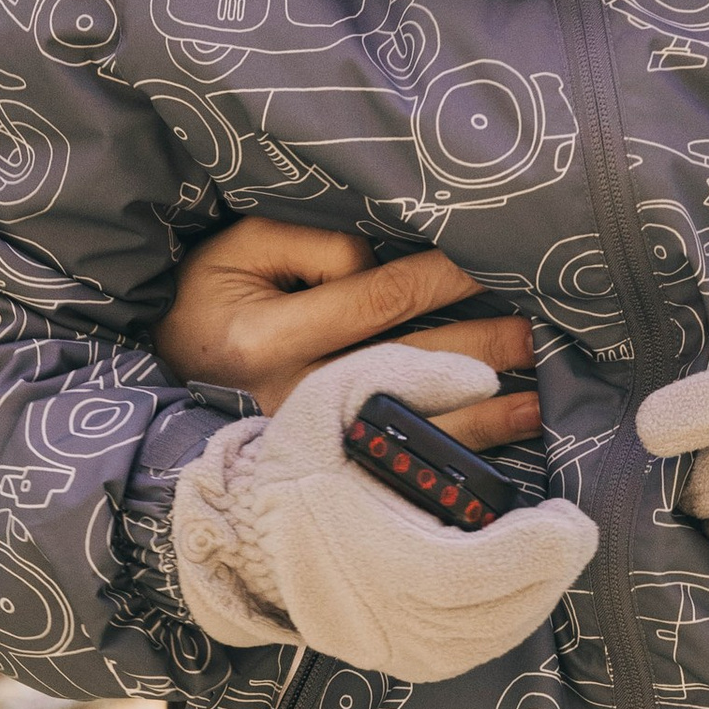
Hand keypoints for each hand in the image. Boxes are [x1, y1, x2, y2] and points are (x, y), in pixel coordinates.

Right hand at [155, 216, 539, 451]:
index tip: (496, 259)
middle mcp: (295, 398)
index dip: (444, 277)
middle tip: (542, 329)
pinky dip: (455, 454)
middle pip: (410, 367)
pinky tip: (498, 441)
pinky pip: (401, 463)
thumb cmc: (211, 295)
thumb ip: (316, 243)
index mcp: (270, 338)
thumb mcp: (240, 247)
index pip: (380, 299)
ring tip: (540, 396)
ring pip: (414, 426)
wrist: (166, 367)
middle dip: (483, 347)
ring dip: (485, 414)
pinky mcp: (324, 464)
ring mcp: (310, 440)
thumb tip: (385, 262)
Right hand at [170, 340, 594, 683]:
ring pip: (494, 634)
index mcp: (362, 551)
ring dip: (538, 591)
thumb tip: (483, 378)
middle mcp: (379, 614)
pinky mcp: (405, 663)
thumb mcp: (335, 392)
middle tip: (570, 528)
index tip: (564, 518)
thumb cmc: (300, 460)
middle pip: (497, 609)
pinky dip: (513, 615)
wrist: (248, 534)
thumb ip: (410, 373)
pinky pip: (478, 650)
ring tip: (549, 547)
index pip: (467, 573)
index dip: (531, 552)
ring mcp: (394, 648)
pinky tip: (522, 578)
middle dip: (551, 566)